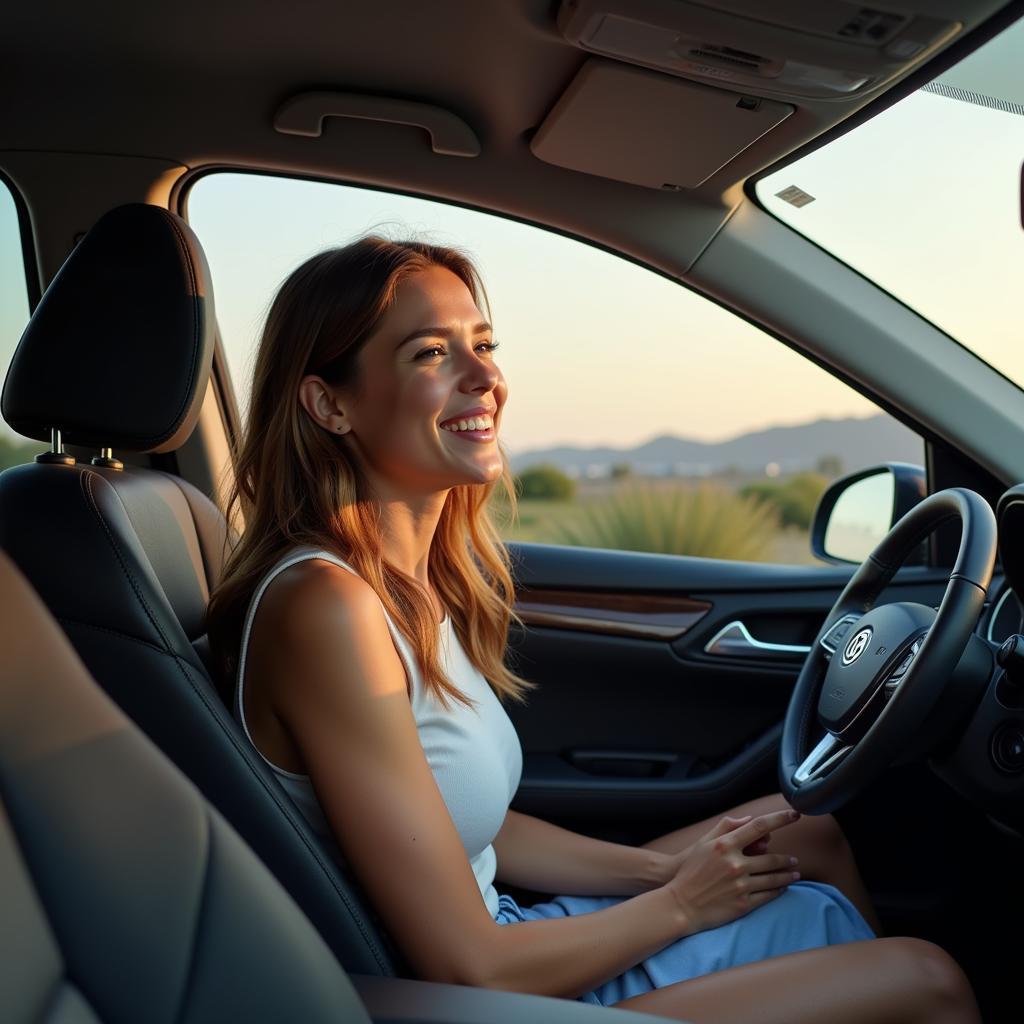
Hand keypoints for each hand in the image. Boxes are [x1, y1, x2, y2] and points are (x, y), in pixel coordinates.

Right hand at [665, 810, 801, 934]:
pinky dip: (778, 890)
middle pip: (771, 858)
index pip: (759, 827)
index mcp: (725, 845)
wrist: (681, 904)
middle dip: (786, 859)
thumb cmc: (690, 871)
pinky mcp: (744, 904)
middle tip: (794, 859)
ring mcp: (741, 885)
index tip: (795, 814)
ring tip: (794, 873)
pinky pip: (768, 895)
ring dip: (787, 875)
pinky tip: (782, 888)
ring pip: (774, 878)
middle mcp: (735, 864)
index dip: (780, 818)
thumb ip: (725, 827)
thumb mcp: (703, 843)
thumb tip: (748, 820)